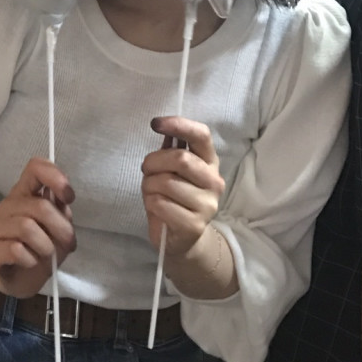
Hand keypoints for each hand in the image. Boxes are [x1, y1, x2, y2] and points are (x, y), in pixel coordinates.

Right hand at [0, 157, 75, 297]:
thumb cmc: (40, 246)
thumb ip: (61, 209)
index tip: (69, 197)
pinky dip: (30, 260)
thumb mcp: (57, 227)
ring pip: (27, 228)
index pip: (35, 167)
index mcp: (26, 192)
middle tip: (68, 243)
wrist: (16, 275)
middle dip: (61, 228)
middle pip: (40, 206)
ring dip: (46, 246)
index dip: (55, 177)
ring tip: (47, 254)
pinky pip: (15, 250)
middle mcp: (10, 204)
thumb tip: (64, 198)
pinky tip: (30, 262)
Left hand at [141, 116, 224, 255]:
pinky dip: (150, 203)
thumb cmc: (173, 197)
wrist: (181, 238)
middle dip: (153, 162)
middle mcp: (214, 181)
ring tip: (152, 192)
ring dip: (149, 185)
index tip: (155, 123)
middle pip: (180, 159)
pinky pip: (160, 204)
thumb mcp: (170, 169)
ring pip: (166, 182)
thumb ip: (169, 149)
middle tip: (147, 170)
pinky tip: (156, 208)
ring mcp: (207, 204)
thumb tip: (161, 126)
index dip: (179, 125)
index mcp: (209, 161)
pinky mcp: (195, 225)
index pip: (201, 135)